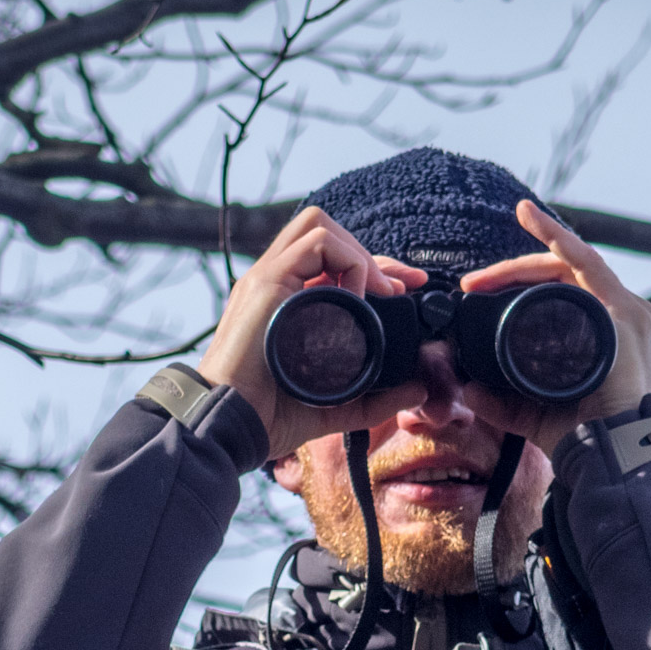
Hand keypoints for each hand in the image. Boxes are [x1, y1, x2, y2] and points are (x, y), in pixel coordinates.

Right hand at [196, 206, 428, 460]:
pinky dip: (349, 262)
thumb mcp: (334, 406)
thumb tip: (418, 390)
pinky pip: (316, 243)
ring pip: (319, 225)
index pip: (331, 265)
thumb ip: (374, 400)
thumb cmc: (269, 416)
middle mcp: (274, 282)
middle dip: (371, 253)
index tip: (408, 290)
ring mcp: (268, 277)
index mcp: (285, 303)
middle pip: (326, 235)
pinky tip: (361, 298)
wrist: (232, 423)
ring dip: (359, 252)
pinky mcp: (267, 280)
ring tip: (380, 289)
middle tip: (404, 285)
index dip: (373, 270)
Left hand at [457, 200, 650, 456]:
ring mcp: (624, 310)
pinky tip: (540, 223)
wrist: (610, 452)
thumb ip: (499, 400)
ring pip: (571, 262)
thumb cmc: (580, 433)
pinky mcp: (624, 312)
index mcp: (599, 332)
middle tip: (473, 282)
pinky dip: (562, 241)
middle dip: (512, 271)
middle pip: (560, 273)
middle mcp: (616, 314)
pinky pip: (589, 265)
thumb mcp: (529, 411)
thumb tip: (465, 389)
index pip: (559, 289)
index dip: (517, 281)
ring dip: (532, 249)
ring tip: (506, 240)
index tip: (477, 286)